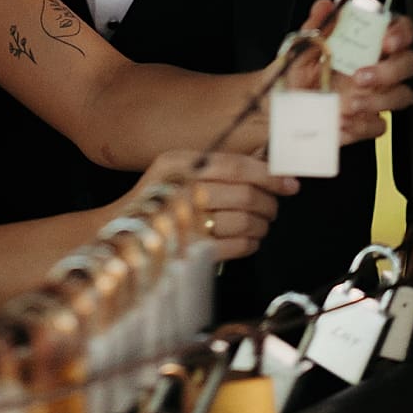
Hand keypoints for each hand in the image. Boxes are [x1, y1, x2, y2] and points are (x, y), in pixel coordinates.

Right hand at [121, 149, 298, 260]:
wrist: (123, 233)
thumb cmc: (157, 198)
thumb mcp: (177, 167)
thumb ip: (215, 166)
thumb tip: (267, 170)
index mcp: (180, 163)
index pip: (236, 166)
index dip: (269, 175)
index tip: (290, 183)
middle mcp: (181, 188)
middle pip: (245, 195)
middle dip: (269, 203)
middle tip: (273, 207)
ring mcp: (185, 220)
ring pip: (244, 222)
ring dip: (261, 225)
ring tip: (261, 224)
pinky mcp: (190, 249)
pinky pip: (235, 246)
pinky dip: (250, 244)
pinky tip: (249, 239)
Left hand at [297, 0, 412, 143]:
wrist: (282, 110)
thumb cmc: (295, 74)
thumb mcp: (301, 47)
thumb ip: (316, 25)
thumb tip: (326, 5)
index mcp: (365, 43)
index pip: (399, 29)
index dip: (401, 32)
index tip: (387, 40)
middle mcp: (376, 67)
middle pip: (409, 62)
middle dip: (391, 70)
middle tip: (361, 75)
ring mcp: (375, 95)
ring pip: (402, 95)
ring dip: (377, 100)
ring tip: (348, 103)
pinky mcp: (368, 121)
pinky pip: (380, 124)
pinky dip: (362, 123)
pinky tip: (342, 119)